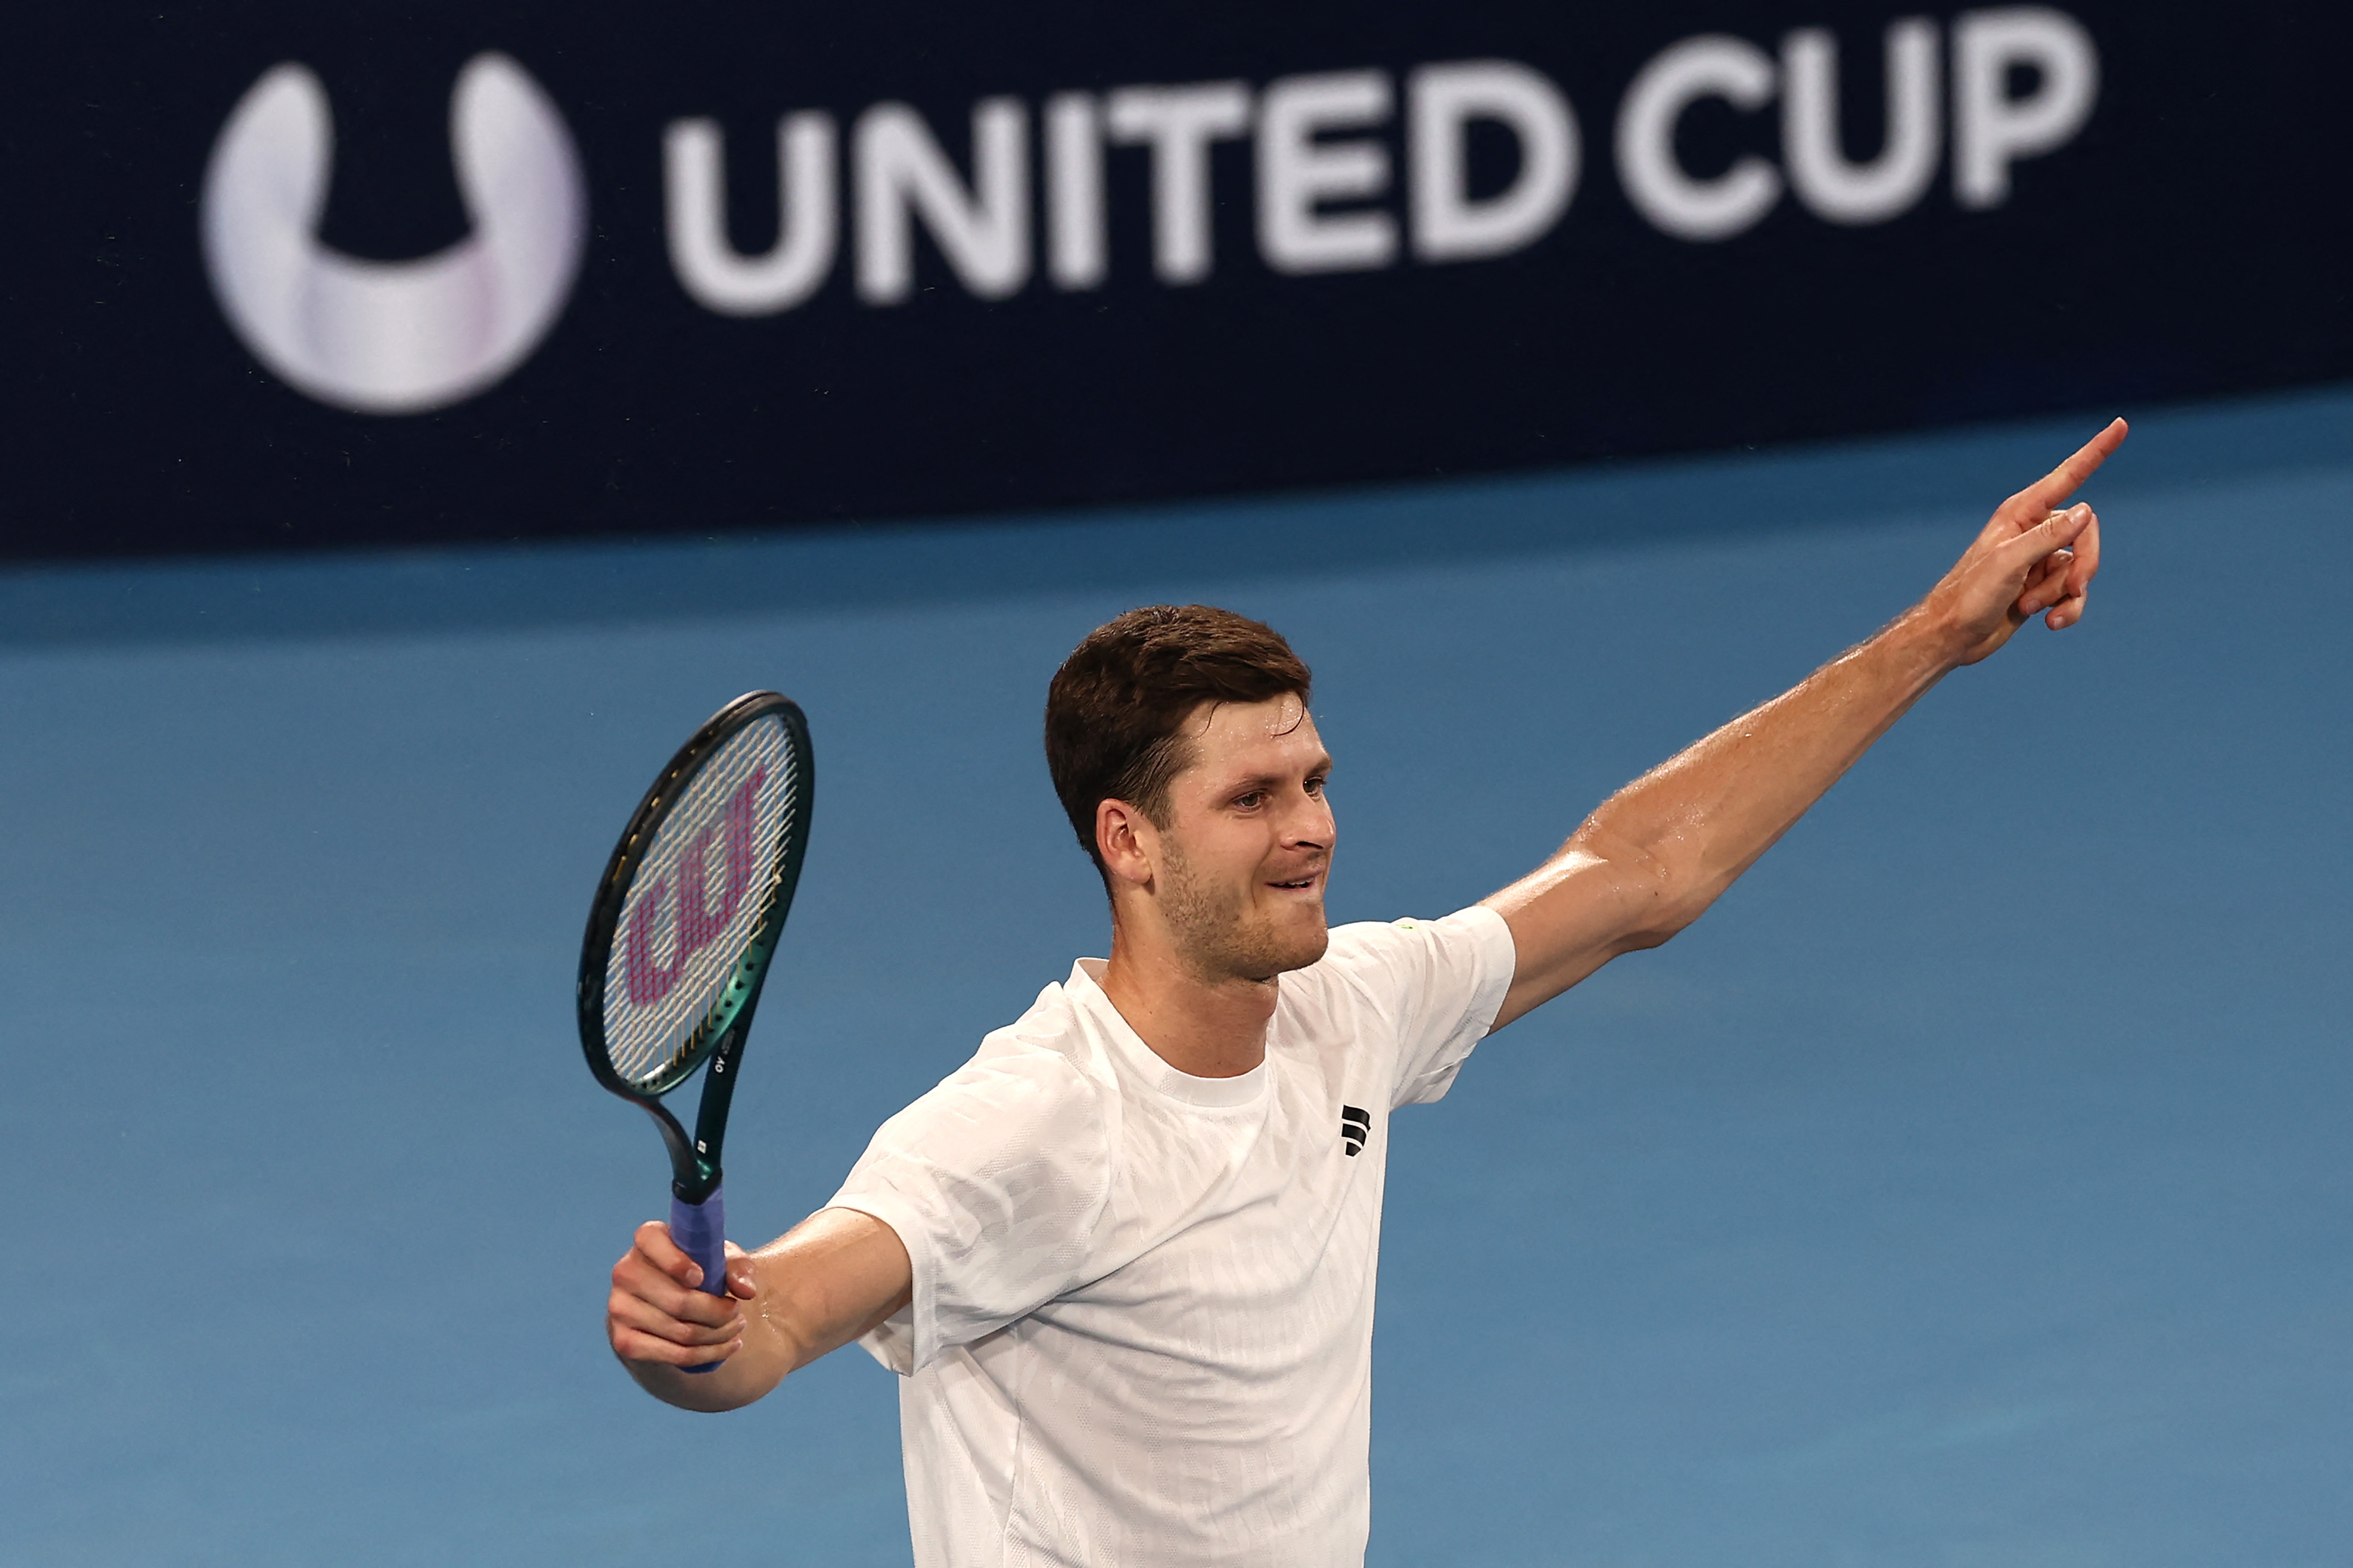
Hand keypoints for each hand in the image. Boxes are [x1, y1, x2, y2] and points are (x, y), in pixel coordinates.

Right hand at [607, 1219, 757, 1369]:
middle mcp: (626, 1271)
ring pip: (680, 1331)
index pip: (650, 1239)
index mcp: (647, 1240)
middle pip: (678, 1301)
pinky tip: (727, 1347)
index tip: (701, 1277)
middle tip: (737, 1312)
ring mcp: (619, 1307)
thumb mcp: (723, 1261)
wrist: (673, 1310)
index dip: (676, 1261)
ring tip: (737, 1328)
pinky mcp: (623, 1341)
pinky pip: (674, 1355)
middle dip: (718, 1312)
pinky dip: (707, 1354)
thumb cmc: (703, 1272)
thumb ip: (738, 1268)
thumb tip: (745, 1291)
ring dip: (718, 1335)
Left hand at [1923, 417, 2125, 665]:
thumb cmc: (1969, 596)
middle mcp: (2034, 530)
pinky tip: (2050, 622)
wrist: (1953, 636)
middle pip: (2087, 532)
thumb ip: (2048, 536)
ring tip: (2032, 606)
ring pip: (2082, 567)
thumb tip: (2086, 509)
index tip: (2121, 424)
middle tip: (2072, 588)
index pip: (2068, 476)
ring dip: (2065, 592)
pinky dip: (2068, 609)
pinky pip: (2075, 592)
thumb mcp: (2008, 563)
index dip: (2096, 452)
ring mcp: (2040, 558)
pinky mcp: (2043, 585)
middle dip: (2085, 565)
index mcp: (2022, 513)